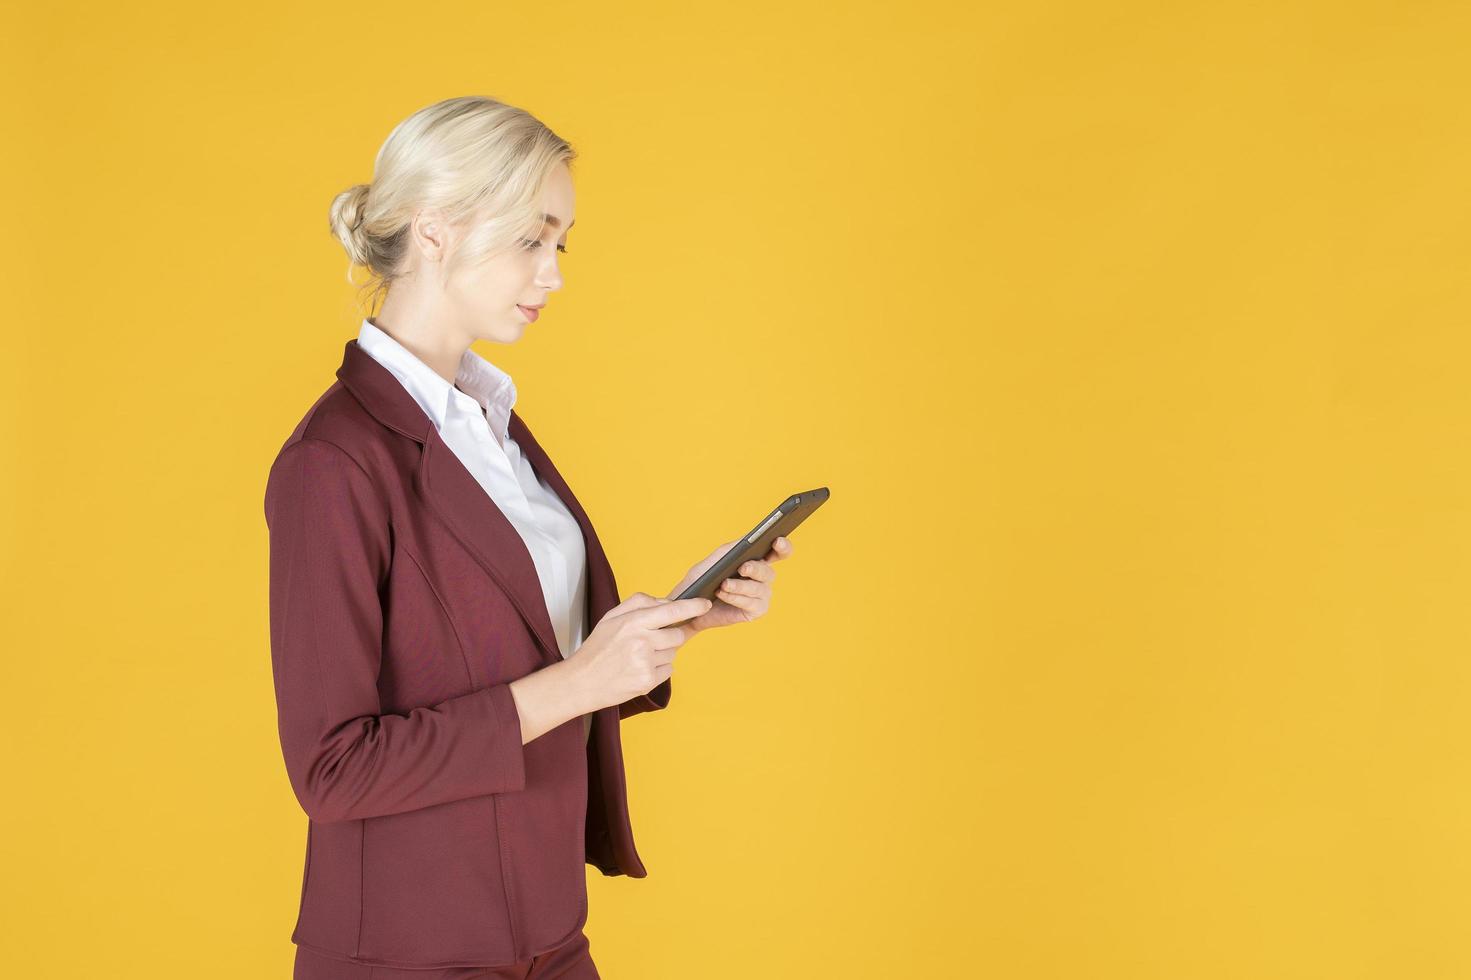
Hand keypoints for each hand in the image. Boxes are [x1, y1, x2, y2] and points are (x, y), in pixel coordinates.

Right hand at [568, 592, 713, 711]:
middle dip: (670, 635)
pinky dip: (659, 668)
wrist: (582, 681)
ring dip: (662, 653)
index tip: (705, 604)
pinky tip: (639, 668)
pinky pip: (669, 670)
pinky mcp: (648, 681)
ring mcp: (646, 663)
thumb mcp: (611, 617)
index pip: (672, 610)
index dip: (693, 606)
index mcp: (633, 622)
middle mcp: (642, 641)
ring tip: (638, 656)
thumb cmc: (598, 648)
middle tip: (650, 640)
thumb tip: (666, 602)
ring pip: (673, 653)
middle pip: (677, 634)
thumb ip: (639, 603)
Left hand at [664, 535, 794, 632]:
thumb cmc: (701, 581)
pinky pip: (751, 603)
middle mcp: (762, 578)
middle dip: (756, 569)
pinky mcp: (756, 611)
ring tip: (723, 584)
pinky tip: (723, 594)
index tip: (778, 540)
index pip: (778, 552)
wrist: (690, 607)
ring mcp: (761, 595)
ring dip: (740, 586)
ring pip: (759, 588)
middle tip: (743, 567)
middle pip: (768, 571)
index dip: (783, 546)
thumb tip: (746, 539)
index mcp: (756, 561)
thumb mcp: (712, 561)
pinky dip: (736, 598)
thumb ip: (729, 549)